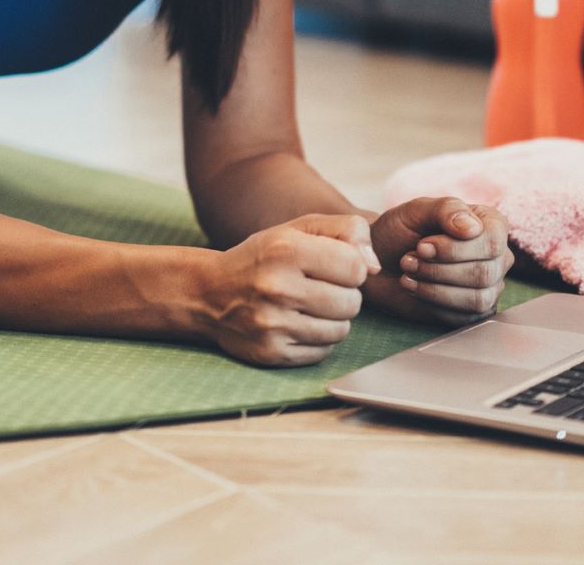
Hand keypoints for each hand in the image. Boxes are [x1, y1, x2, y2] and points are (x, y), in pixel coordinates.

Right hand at [197, 213, 381, 367]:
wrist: (209, 293)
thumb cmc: (263, 257)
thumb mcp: (298, 229)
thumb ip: (346, 230)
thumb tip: (375, 265)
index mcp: (286, 250)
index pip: (356, 268)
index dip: (352, 267)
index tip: (334, 265)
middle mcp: (278, 288)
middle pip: (352, 302)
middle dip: (344, 294)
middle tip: (320, 287)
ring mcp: (273, 325)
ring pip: (341, 330)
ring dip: (333, 318)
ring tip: (309, 306)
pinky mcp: (272, 353)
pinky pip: (323, 352)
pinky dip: (318, 339)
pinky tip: (298, 324)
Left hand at [365, 197, 513, 327]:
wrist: (381, 259)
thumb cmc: (402, 231)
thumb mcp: (418, 210)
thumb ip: (447, 210)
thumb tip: (473, 228)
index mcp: (491, 225)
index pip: (492, 242)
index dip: (454, 249)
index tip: (422, 245)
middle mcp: (497, 256)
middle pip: (484, 273)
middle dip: (438, 270)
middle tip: (408, 261)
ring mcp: (489, 286)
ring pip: (477, 299)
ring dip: (435, 289)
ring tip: (408, 274)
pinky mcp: (475, 311)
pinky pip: (465, 317)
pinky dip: (434, 305)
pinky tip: (416, 290)